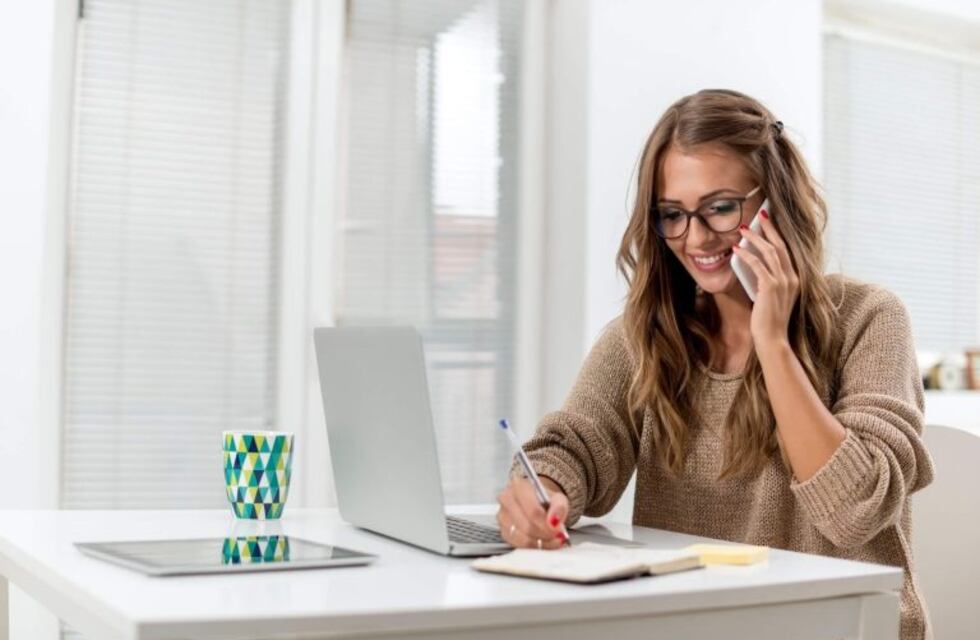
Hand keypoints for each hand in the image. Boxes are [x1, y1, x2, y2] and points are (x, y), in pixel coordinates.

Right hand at [496, 476, 568, 549]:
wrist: (537, 502)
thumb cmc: (544, 499)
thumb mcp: (558, 498)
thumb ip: (559, 507)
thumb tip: (554, 521)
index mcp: (518, 485)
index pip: (532, 510)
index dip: (546, 523)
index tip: (557, 529)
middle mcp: (506, 498)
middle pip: (526, 525)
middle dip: (544, 534)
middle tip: (556, 536)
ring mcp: (502, 516)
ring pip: (521, 537)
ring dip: (539, 542)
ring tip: (551, 540)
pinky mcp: (503, 530)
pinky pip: (517, 544)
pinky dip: (532, 546)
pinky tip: (542, 542)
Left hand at [732, 209, 798, 349]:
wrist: (772, 339)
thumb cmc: (769, 320)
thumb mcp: (771, 296)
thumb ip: (767, 280)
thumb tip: (752, 262)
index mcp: (795, 279)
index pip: (787, 251)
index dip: (778, 235)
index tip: (769, 221)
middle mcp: (792, 278)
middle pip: (781, 246)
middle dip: (770, 228)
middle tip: (761, 214)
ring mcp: (783, 282)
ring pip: (770, 252)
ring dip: (755, 238)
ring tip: (743, 229)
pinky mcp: (770, 288)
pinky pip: (757, 265)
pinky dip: (746, 255)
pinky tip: (735, 250)